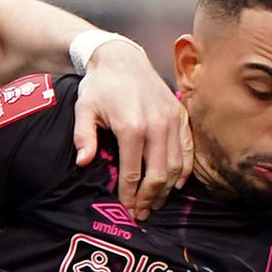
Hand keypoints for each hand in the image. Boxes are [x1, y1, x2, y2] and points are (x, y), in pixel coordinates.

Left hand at [74, 37, 190, 213]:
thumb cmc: (100, 86)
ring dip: (167, 189)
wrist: (122, 57)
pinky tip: (176, 184)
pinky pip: (188, 150)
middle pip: (158, 175)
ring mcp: (172, 120)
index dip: (129, 195)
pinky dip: (184, 170)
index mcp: (132, 127)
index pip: (133, 173)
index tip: (126, 210)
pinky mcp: (181, 116)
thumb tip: (83, 163)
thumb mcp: (83, 109)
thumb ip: (83, 136)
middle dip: (149, 198)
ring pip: (176, 166)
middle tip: (141, 213)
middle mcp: (157, 125)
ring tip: (156, 203)